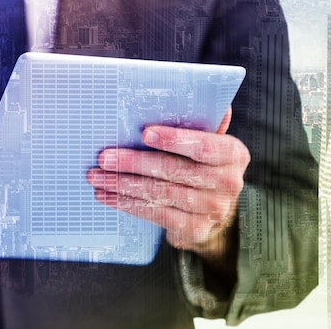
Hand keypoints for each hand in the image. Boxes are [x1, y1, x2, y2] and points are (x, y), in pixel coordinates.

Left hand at [86, 108, 249, 258]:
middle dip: (134, 163)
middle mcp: (228, 183)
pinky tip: (107, 195)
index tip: (145, 133)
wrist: (212, 211)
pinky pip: (156, 214)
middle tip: (104, 157)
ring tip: (97, 176)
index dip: (175, 139)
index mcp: (234, 154)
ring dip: (123, 184)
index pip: (204, 146)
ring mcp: (213, 209)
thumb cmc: (202, 165)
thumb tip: (212, 101)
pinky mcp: (195, 230)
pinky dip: (127, 204)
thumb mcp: (208, 143)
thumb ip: (202, 124)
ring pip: (160, 193)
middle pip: (174, 170)